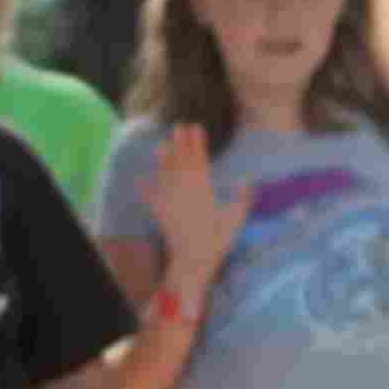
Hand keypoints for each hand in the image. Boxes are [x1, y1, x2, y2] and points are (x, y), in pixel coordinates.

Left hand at [139, 124, 250, 285]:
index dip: (197, 144)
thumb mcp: (236, 219)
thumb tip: (248, 178)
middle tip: (179, 126)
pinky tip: (140, 179)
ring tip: (162, 144)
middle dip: (181, 144)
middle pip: (181, 163)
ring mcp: (170, 202)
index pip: (199, 161)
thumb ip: (243, 198)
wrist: (193, 261)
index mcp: (202, 191)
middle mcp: (183, 192)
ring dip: (164, 159)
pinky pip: (151, 198)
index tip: (197, 128)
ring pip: (166, 175)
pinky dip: (145, 188)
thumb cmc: (218, 241)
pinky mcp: (160, 214)